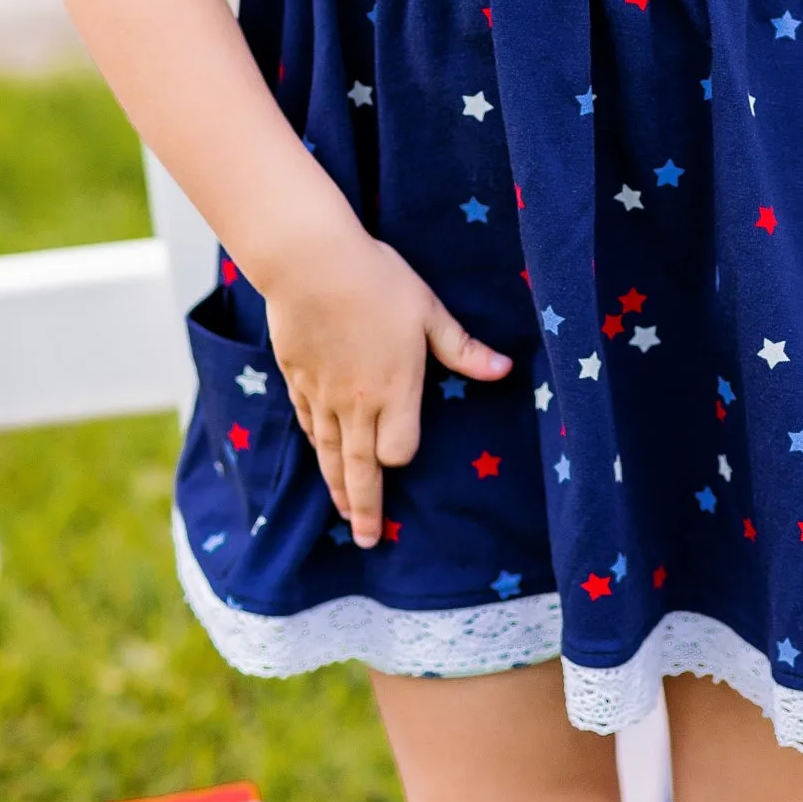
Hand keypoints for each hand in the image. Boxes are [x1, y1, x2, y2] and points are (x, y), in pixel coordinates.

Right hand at [263, 225, 511, 547]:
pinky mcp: (297, 379)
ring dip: (337, 486)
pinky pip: (309, 424)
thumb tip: (505, 369)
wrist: (309, 262)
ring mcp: (322, 394)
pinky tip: (321, 456)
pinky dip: (317, 446)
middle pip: (360, 468)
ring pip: (330, 453)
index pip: (398, 450)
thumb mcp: (429, 311)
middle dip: (365, 507)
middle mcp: (355, 403)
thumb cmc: (377, 281)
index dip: (401, 459)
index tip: (402, 459)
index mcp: (394, 390)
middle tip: (368, 540)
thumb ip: (463, 348)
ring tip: (344, 514)